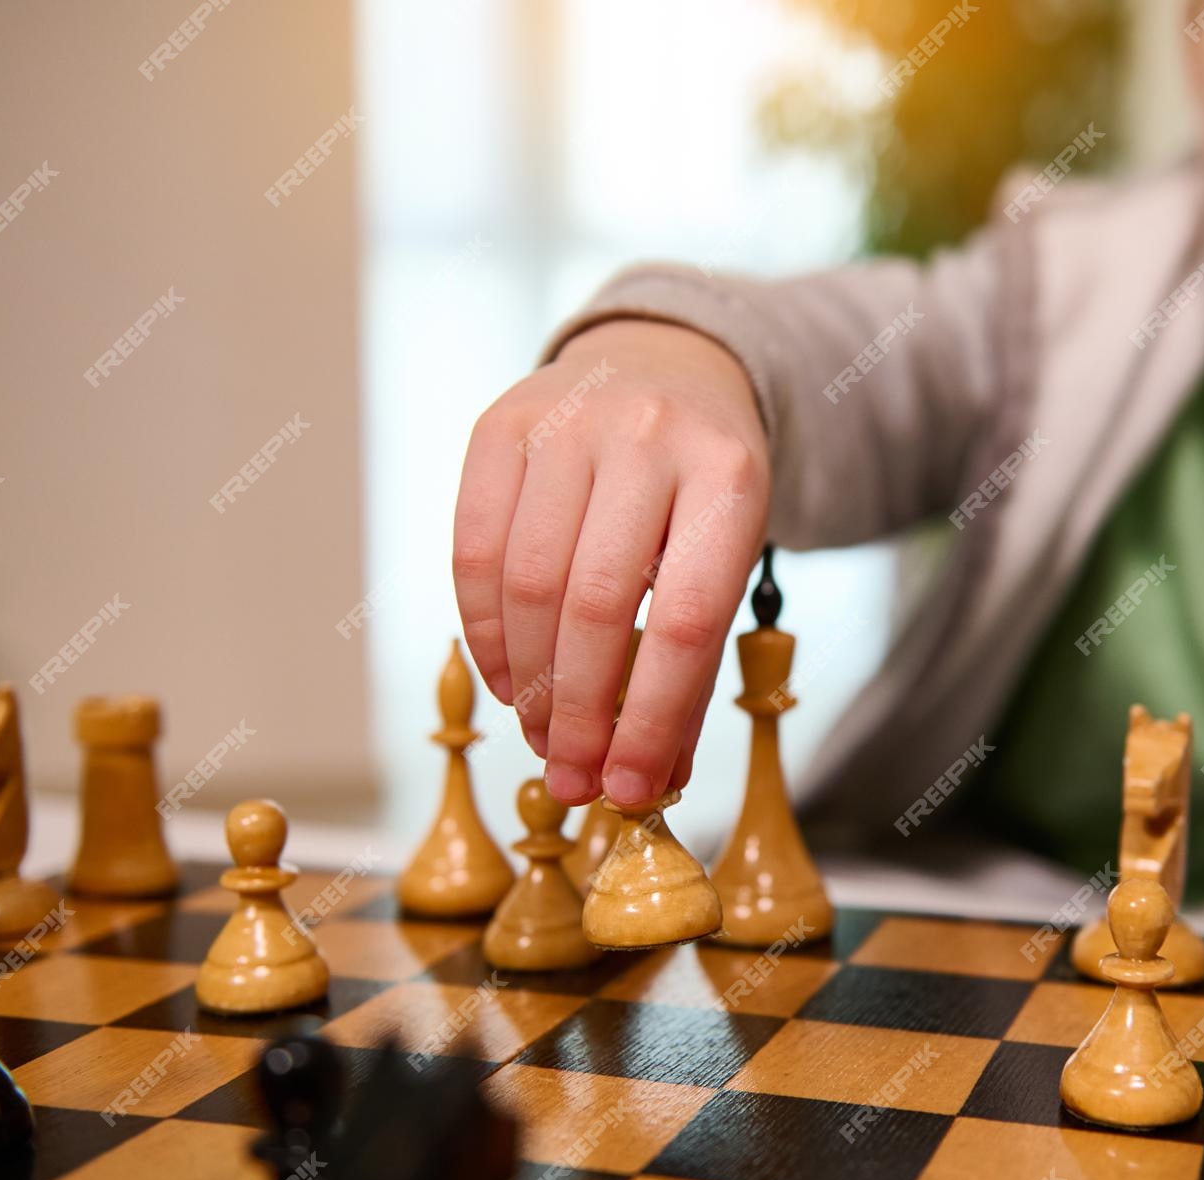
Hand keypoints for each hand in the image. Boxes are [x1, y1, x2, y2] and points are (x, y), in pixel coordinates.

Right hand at [453, 319, 769, 808]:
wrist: (667, 366)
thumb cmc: (700, 489)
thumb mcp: (729, 556)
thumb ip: (694, 665)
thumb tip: (650, 781)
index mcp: (729, 475)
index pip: (686, 621)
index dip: (652, 717)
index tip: (627, 789)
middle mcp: (649, 436)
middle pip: (598, 605)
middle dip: (579, 712)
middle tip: (573, 779)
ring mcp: (569, 421)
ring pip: (528, 582)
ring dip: (529, 682)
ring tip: (544, 736)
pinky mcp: (501, 424)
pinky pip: (474, 549)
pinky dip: (485, 632)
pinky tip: (508, 680)